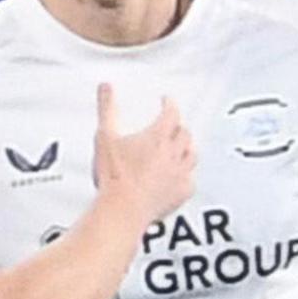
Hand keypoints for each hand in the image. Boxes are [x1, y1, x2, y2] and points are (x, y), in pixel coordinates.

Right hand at [91, 84, 195, 224]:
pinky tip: (182, 176)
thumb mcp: (105, 136)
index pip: (171, 113)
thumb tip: (106, 88)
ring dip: (187, 148)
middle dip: (178, 126)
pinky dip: (187, 175)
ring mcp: (179, 175)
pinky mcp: (180, 194)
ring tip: (182, 146)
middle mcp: (173, 154)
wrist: (123, 209)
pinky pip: (190, 181)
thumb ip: (107, 108)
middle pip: (184, 133)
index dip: (169, 105)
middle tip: (172, 125)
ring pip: (192, 155)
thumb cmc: (114, 177)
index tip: (167, 102)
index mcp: (158, 137)